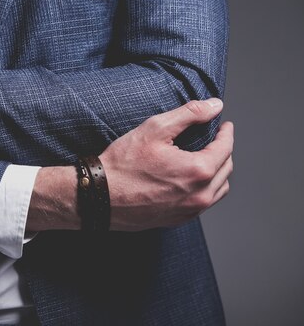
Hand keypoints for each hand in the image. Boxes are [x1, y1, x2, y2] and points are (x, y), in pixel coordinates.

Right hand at [26, 99, 232, 231]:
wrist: (99, 196)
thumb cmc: (123, 163)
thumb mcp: (154, 128)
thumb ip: (189, 114)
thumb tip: (215, 105)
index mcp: (198, 171)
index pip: (226, 148)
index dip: (226, 133)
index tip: (223, 125)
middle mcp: (199, 195)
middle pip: (226, 169)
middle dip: (223, 151)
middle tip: (214, 139)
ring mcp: (189, 211)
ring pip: (218, 190)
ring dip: (217, 172)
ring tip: (205, 158)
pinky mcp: (177, 219)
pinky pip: (203, 204)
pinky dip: (204, 189)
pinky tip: (191, 179)